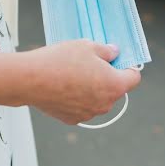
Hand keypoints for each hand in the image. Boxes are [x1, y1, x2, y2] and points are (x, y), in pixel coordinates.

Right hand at [23, 40, 141, 124]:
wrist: (30, 80)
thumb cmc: (60, 61)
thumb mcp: (88, 46)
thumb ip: (106, 51)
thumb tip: (114, 53)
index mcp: (114, 85)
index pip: (134, 78)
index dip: (128, 67)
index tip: (117, 60)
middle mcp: (105, 104)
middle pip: (115, 89)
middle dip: (107, 77)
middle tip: (91, 63)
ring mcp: (89, 114)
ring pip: (98, 99)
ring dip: (92, 89)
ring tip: (73, 74)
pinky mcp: (73, 119)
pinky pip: (82, 107)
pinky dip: (77, 98)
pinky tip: (64, 86)